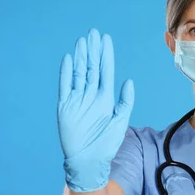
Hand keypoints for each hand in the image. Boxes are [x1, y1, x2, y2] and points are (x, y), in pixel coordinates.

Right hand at [57, 28, 134, 191]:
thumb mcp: (120, 122)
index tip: (106, 39)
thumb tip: (128, 81)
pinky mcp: (65, 106)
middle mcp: (91, 95)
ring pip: (79, 73)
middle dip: (93, 51)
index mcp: (105, 97)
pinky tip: (69, 58)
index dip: (105, 55)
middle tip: (94, 33)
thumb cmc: (106, 144)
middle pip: (91, 67)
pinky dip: (66, 72)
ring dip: (81, 57)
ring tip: (83, 41)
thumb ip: (125, 102)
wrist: (89, 161)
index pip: (105, 71)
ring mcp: (77, 99)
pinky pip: (65, 86)